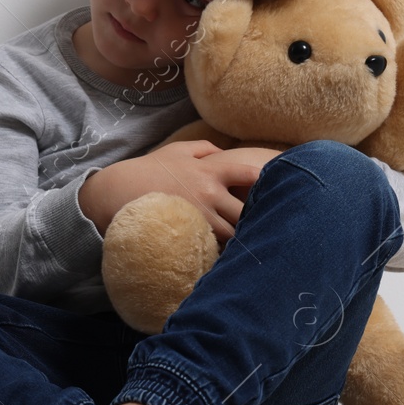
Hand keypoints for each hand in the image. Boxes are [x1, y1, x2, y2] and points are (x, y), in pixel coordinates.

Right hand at [81, 141, 282, 242]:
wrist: (118, 192)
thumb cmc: (149, 169)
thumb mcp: (177, 151)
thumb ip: (205, 149)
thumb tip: (225, 152)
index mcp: (210, 170)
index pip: (249, 172)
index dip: (269, 178)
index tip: (284, 184)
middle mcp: (209, 193)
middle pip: (248, 210)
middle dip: (261, 218)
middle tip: (275, 225)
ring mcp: (199, 216)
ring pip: (234, 233)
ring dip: (244, 238)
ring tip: (257, 244)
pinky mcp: (188, 235)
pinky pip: (214, 247)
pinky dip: (224, 250)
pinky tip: (232, 255)